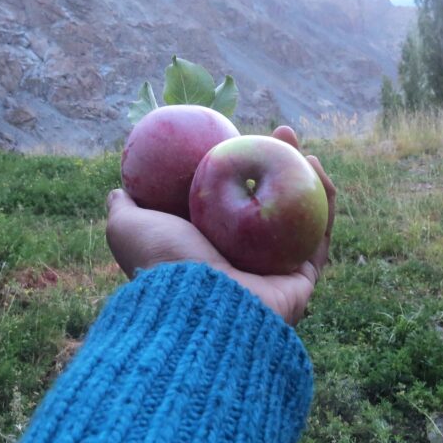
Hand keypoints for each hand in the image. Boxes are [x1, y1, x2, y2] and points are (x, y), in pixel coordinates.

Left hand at [106, 126, 334, 324]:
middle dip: (276, 166)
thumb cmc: (162, 263)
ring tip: (296, 143)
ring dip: (303, 178)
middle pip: (268, 205)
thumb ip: (125, 209)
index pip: (228, 201)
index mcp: (207, 249)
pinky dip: (323, 201)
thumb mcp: (129, 227)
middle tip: (276, 133)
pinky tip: (315, 167)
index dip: (237, 165)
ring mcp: (274, 271)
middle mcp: (242, 261)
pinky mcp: (301, 281)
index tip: (238, 134)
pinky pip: (319, 236)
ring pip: (298, 217)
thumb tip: (118, 192)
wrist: (195, 309)